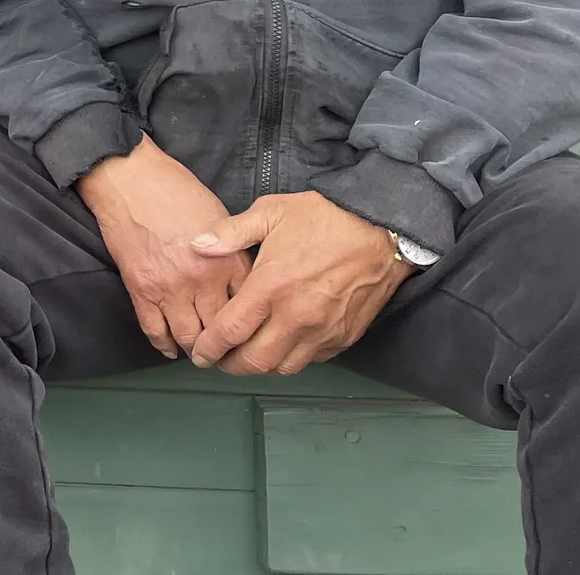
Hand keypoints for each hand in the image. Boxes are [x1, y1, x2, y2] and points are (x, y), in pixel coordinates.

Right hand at [74, 139, 248, 359]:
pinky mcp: (141, 290)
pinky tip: (171, 348)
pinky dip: (164, 345)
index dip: (251, 324)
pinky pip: (155, 330)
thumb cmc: (177, 189)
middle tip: (228, 353)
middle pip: (221, 330)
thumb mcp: (221, 216)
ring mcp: (170, 288)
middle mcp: (203, 280)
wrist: (131, 179)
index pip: (248, 308)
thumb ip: (235, 251)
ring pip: (189, 337)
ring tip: (201, 353)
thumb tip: (244, 278)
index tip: (252, 333)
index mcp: (228, 260)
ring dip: (196, 349)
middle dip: (226, 346)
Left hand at [185, 190, 412, 375]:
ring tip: (246, 355)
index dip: (209, 347)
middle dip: (230, 365)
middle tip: (218, 360)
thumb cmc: (325, 218)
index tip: (199, 352)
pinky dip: (290, 358)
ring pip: (283, 367)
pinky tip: (280, 344)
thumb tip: (197, 246)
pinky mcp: (343, 337)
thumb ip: (230, 233)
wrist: (381, 231)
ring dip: (260, 367)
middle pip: (254, 361)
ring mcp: (322, 331)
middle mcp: (296, 316)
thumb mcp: (271, 212)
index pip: (230, 331)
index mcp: (271, 286)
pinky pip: (310, 360)